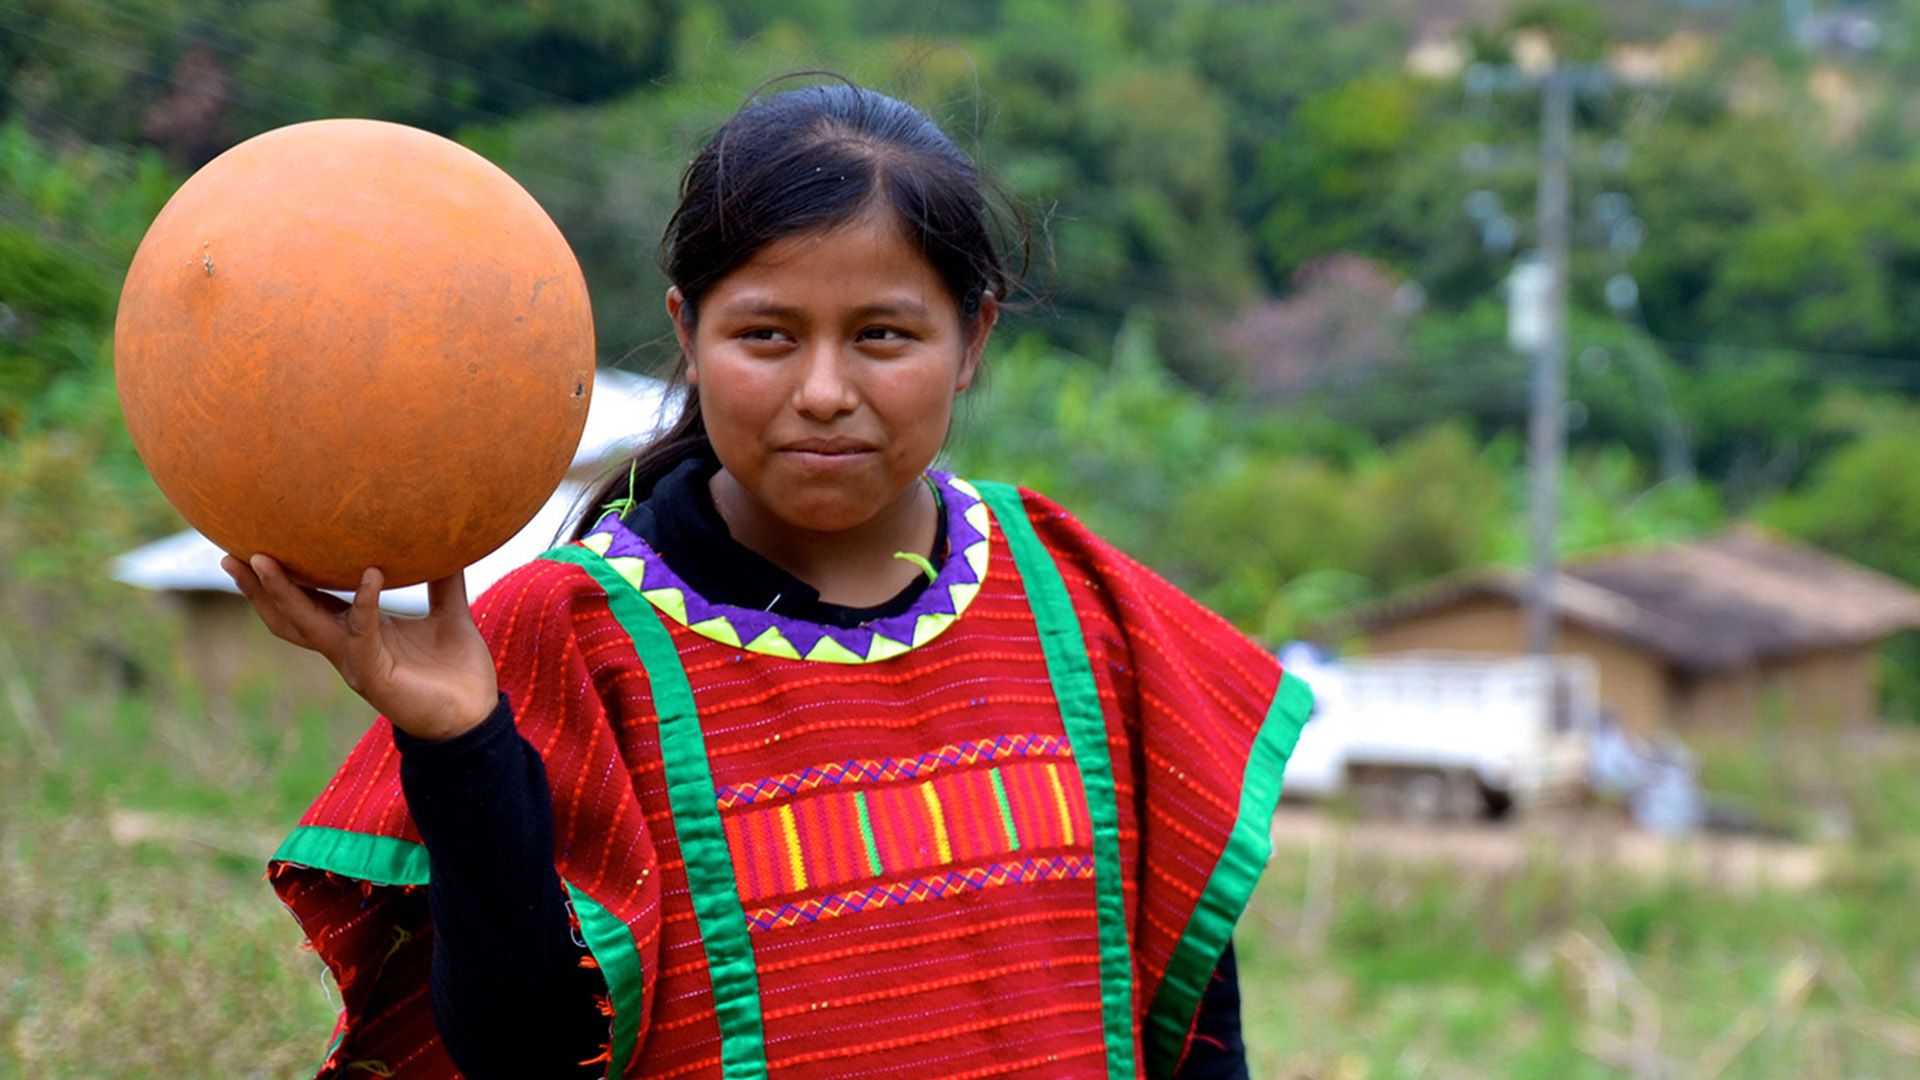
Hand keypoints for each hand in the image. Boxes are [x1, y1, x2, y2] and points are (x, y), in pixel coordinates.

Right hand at [221, 554, 498, 741]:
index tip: (255, 545)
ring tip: (263, 559)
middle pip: (288, 615)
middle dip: (258, 588)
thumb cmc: (458, 670)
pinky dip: (364, 603)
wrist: (476, 715)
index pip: (308, 601)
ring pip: (306, 624)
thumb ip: (443, 580)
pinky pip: (362, 634)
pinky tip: (370, 574)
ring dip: (282, 593)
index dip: (282, 578)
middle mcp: (347, 648)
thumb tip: (450, 538)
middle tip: (232, 555)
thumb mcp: (449, 614)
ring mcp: (356, 663)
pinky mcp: (375, 676)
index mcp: (356, 632)